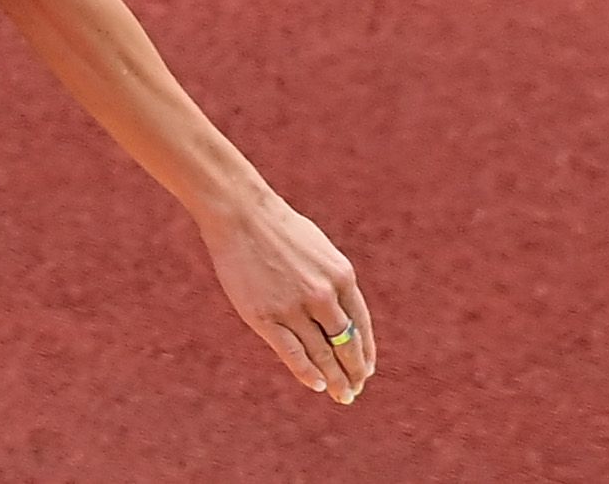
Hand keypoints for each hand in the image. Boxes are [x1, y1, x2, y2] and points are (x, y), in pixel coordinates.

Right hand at [198, 196, 376, 405]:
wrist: (240, 214)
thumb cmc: (279, 230)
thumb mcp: (318, 251)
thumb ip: (332, 283)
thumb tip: (342, 317)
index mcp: (341, 276)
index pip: (361, 325)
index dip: (365, 352)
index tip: (367, 370)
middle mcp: (323, 295)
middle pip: (346, 345)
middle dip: (354, 372)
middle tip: (355, 389)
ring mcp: (294, 307)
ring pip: (322, 354)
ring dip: (335, 378)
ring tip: (341, 394)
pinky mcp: (265, 317)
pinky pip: (293, 354)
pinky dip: (308, 373)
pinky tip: (318, 385)